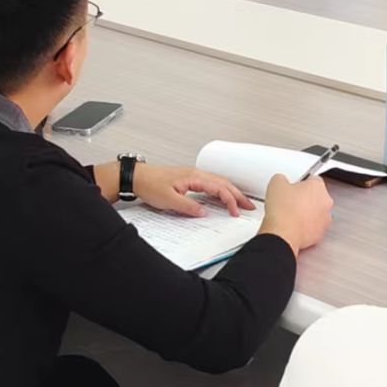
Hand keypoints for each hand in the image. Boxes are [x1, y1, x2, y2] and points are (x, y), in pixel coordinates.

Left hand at [132, 164, 254, 217]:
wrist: (137, 177)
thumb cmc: (150, 184)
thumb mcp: (169, 200)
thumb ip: (188, 207)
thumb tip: (204, 213)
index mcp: (194, 177)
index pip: (219, 188)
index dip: (230, 200)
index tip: (236, 212)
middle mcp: (196, 174)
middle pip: (224, 183)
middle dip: (238, 195)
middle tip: (249, 206)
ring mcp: (193, 175)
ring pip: (218, 182)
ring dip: (231, 192)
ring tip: (240, 203)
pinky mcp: (189, 179)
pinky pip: (211, 183)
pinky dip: (221, 190)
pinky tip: (223, 197)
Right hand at [258, 174, 332, 254]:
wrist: (283, 235)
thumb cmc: (283, 211)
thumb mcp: (276, 183)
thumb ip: (282, 178)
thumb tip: (281, 181)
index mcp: (318, 186)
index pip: (313, 178)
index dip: (300, 181)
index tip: (293, 185)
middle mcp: (326, 202)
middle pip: (316, 196)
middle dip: (304, 197)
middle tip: (290, 200)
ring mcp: (325, 219)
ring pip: (316, 212)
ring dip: (306, 212)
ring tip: (290, 214)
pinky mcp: (320, 234)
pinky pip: (313, 226)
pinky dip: (305, 226)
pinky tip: (292, 225)